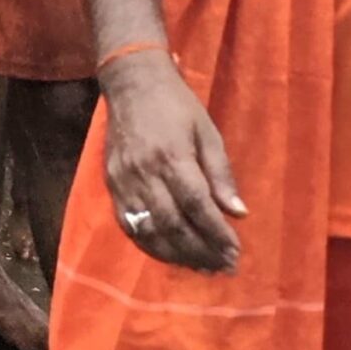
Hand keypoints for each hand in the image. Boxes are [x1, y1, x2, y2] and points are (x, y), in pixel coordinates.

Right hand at [100, 53, 244, 271]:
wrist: (131, 83)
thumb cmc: (176, 105)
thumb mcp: (208, 132)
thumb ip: (221, 174)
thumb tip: (238, 213)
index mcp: (171, 155)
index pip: (197, 205)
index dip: (217, 234)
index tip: (236, 252)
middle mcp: (144, 171)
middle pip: (173, 224)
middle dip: (202, 251)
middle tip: (224, 267)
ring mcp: (124, 180)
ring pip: (149, 230)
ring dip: (178, 255)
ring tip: (202, 266)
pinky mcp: (112, 184)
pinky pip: (129, 224)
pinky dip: (150, 245)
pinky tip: (171, 254)